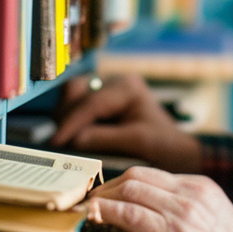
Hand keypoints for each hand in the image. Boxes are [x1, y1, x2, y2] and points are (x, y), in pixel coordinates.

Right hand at [52, 74, 202, 172]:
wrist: (175, 150)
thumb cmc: (162, 145)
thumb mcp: (138, 142)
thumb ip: (105, 139)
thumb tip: (73, 140)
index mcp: (128, 87)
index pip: (92, 102)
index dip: (71, 122)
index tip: (56, 142)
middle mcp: (115, 81)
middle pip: (76, 91)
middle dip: (66, 116)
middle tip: (59, 142)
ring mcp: (107, 88)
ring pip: (72, 95)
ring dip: (66, 117)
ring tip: (66, 140)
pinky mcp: (101, 99)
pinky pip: (76, 104)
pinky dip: (71, 119)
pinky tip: (74, 136)